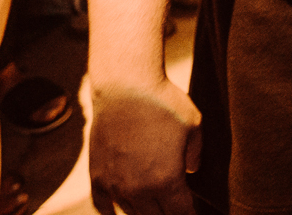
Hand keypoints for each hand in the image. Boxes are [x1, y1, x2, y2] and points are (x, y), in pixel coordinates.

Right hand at [88, 78, 201, 214]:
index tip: (192, 209)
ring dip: (145, 213)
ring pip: (132, 213)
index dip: (188, 212)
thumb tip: (191, 171)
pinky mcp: (97, 177)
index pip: (180, 211)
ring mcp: (115, 185)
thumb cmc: (164, 104)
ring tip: (155, 208)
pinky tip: (118, 212)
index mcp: (166, 181)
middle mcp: (138, 190)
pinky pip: (102, 206)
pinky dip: (111, 212)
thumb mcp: (194, 126)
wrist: (125, 88)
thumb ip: (195, 155)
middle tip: (174, 206)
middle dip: (168, 213)